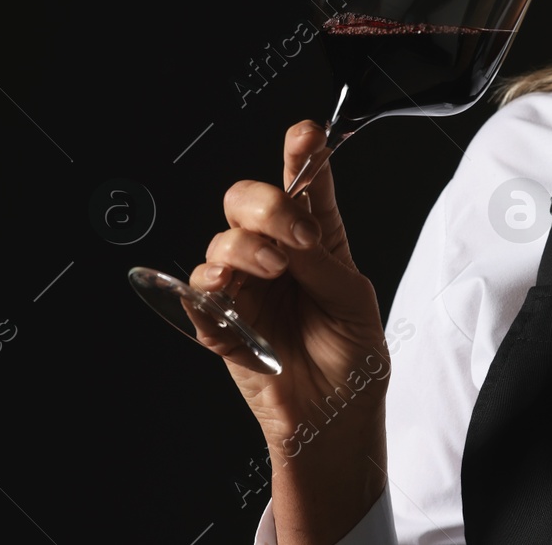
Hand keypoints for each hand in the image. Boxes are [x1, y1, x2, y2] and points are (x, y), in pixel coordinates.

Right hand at [188, 121, 387, 449]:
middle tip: (298, 233)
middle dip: (267, 204)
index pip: (304, 186)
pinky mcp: (220, 323)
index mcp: (316, 241)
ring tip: (276, 271)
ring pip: (221, 241)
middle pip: (246, 201)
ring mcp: (245, 287)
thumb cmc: (353, 357)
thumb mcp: (354, 300)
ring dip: (247, 247)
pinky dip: (211, 287)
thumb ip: (323, 262)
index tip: (305, 134)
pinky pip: (197, 293)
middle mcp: (275, 256)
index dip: (302, 156)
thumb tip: (293, 230)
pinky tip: (232, 294)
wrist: (335, 416)